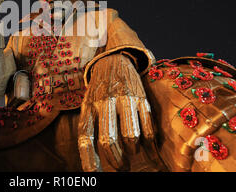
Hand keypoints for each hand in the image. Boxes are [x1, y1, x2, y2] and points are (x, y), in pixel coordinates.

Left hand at [78, 53, 153, 170]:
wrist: (113, 60)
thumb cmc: (98, 90)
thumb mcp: (87, 104)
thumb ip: (89, 127)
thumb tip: (92, 162)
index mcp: (89, 107)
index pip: (85, 137)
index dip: (89, 159)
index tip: (94, 175)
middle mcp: (104, 103)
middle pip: (108, 139)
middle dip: (116, 160)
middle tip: (120, 167)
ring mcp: (124, 99)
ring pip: (130, 135)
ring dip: (132, 150)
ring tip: (132, 151)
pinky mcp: (141, 98)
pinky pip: (148, 127)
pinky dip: (151, 144)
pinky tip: (150, 150)